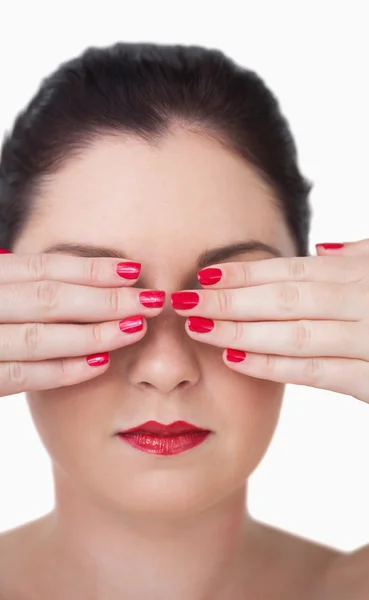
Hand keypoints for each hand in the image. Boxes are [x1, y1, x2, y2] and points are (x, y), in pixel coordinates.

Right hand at [0, 250, 164, 396]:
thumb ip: (23, 287)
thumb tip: (78, 278)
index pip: (45, 268)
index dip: (91, 269)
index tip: (134, 270)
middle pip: (50, 299)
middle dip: (105, 300)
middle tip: (150, 301)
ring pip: (40, 338)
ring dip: (93, 334)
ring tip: (135, 328)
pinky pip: (24, 376)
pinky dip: (64, 369)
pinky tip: (101, 364)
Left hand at [171, 239, 368, 403]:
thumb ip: (356, 260)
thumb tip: (320, 247)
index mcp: (361, 275)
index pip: (292, 271)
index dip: (245, 274)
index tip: (204, 276)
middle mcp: (361, 302)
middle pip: (283, 299)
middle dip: (229, 301)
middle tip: (185, 302)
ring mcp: (367, 340)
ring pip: (293, 334)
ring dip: (240, 331)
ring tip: (199, 328)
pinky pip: (313, 372)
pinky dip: (271, 366)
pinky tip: (233, 360)